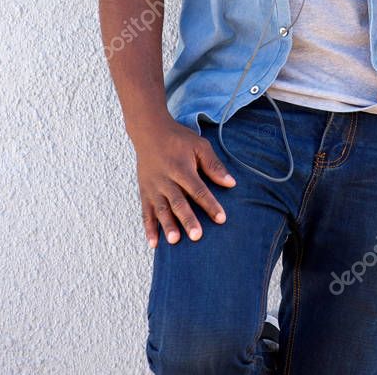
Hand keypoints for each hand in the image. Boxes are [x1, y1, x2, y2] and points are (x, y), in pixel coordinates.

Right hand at [131, 116, 237, 247]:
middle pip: (178, 202)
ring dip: (167, 225)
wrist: (150, 132)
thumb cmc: (179, 139)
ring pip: (161, 209)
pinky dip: (149, 228)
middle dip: (187, 219)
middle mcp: (166, 180)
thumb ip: (214, 165)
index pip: (198, 189)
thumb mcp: (199, 146)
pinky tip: (153, 244)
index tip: (221, 218)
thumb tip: (231, 183)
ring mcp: (153, 187)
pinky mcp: (144, 192)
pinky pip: (146, 212)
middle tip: (197, 236)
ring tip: (174, 241)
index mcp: (182, 168)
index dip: (210, 204)